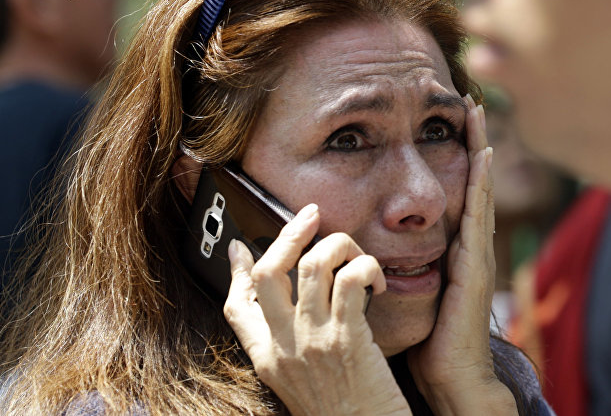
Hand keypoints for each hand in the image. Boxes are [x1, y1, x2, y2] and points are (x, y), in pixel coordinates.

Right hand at [224, 205, 410, 415]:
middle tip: (312, 214)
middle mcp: (284, 347)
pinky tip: (377, 283)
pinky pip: (351, 280)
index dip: (233, 271)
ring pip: (315, 264)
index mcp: (267, 359)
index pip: (235, 307)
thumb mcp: (300, 383)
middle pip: (268, 272)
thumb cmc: (345, 413)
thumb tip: (290, 309)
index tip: (239, 245)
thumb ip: (292, 346)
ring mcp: (314, 341)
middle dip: (289, 232)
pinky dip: (367, 267)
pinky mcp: (348, 339)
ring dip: (341, 245)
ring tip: (358, 255)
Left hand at [407, 95, 517, 414]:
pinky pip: (479, 217)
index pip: (457, 190)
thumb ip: (399, 262)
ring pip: (479, 189)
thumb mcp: (410, 289)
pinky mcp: (476, 266)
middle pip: (473, 180)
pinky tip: (481, 156)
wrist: (451, 376)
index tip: (448, 117)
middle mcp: (470, 244)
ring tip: (477, 112)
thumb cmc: (428, 339)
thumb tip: (368, 242)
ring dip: (479, 148)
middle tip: (470, 99)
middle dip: (473, 138)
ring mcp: (477, 253)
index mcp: (454, 248)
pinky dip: (481, 184)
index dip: (455, 154)